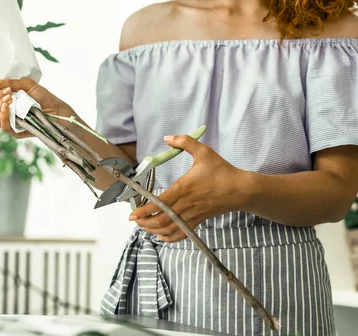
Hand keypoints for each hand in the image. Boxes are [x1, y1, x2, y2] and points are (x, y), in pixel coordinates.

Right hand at [0, 78, 70, 138]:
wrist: (59, 111)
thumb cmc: (45, 98)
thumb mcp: (27, 84)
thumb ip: (9, 82)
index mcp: (4, 104)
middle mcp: (5, 115)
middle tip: (6, 92)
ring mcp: (11, 124)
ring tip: (9, 98)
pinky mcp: (17, 133)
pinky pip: (3, 127)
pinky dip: (4, 115)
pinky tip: (8, 106)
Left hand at [128, 134, 248, 242]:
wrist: (242, 189)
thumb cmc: (222, 171)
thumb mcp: (204, 151)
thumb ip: (185, 142)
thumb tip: (167, 137)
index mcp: (184, 188)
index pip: (160, 202)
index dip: (145, 210)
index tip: (132, 213)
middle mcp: (186, 204)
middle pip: (162, 219)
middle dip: (145, 222)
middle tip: (134, 219)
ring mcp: (193, 214)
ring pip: (170, 229)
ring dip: (154, 230)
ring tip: (143, 226)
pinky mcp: (199, 220)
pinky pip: (182, 233)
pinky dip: (170, 237)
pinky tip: (161, 235)